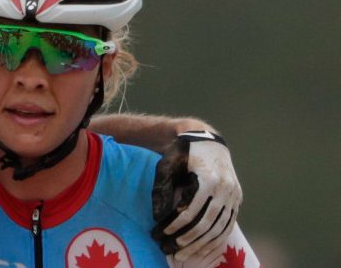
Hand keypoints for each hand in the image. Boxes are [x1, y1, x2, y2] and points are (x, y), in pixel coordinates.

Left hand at [151, 131, 241, 260]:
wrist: (207, 140)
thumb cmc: (182, 152)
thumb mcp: (167, 163)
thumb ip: (161, 187)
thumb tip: (158, 216)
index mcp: (208, 178)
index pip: (191, 210)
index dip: (175, 225)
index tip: (161, 234)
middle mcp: (226, 188)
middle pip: (207, 223)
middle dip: (187, 240)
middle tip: (171, 251)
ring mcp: (234, 195)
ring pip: (219, 228)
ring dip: (201, 245)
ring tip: (183, 255)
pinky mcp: (237, 200)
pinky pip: (229, 226)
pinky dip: (217, 241)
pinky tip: (204, 251)